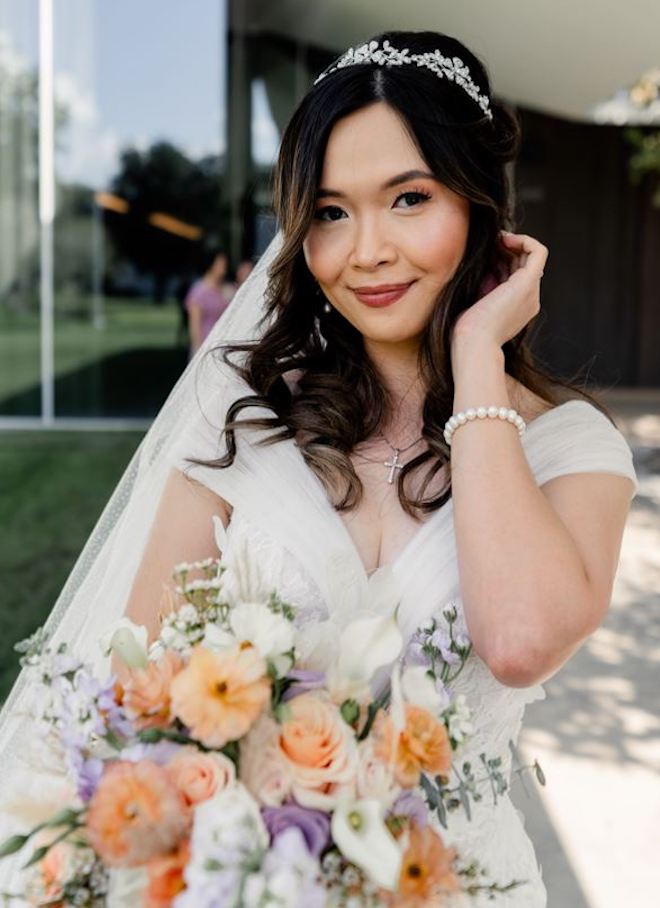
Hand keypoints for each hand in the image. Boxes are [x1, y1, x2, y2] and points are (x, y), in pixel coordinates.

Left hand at [451, 231, 547, 353]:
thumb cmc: (466, 331)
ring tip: (494, 239)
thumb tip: (478, 262)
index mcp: (516, 307)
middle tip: (487, 243)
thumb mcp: (473, 304)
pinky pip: (538, 251)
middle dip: (505, 248)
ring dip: (512, 242)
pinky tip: (503, 239)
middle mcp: (528, 299)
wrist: (473, 344)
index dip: (500, 258)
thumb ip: (480, 286)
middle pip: (522, 263)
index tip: (482, 253)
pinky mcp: (528, 283)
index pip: (514, 274)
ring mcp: (531, 292)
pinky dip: (523, 239)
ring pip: (530, 256)